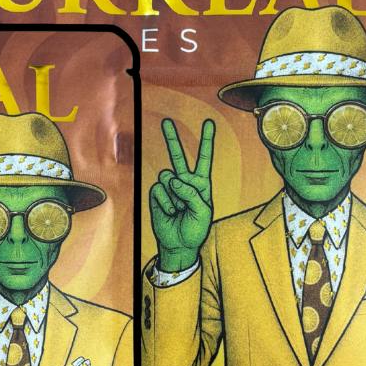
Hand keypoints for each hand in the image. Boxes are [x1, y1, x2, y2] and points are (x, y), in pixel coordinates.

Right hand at [150, 118, 213, 272]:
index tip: (209, 123)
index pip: (204, 158)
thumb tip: (173, 180)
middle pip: (177, 156)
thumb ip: (192, 193)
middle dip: (171, 138)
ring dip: (174, 195)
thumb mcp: (203, 212)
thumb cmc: (196, 229)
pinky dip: (165, 201)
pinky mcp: (157, 195)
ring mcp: (169, 188)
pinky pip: (158, 189)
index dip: (206, 140)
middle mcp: (184, 182)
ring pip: (167, 176)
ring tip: (179, 209)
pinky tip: (170, 212)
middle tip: (166, 121)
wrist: (179, 244)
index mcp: (201, 183)